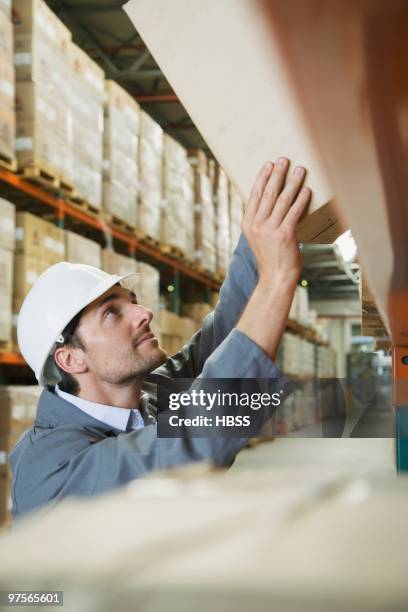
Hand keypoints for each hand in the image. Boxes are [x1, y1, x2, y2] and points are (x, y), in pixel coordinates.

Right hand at [241, 157, 310, 287]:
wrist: (276, 278)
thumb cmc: (270, 258)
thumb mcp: (257, 238)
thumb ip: (260, 221)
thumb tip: (270, 201)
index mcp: (247, 224)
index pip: (255, 195)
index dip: (262, 177)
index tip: (269, 164)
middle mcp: (257, 225)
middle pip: (268, 193)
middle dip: (277, 174)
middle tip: (284, 160)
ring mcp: (270, 230)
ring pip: (282, 200)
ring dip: (292, 182)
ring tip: (299, 170)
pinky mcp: (285, 235)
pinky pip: (294, 212)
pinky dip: (301, 199)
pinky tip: (307, 190)